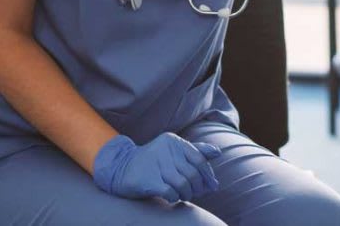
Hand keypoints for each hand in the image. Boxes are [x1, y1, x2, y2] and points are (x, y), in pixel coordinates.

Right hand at [92, 133, 219, 202]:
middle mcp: (165, 150)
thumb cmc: (153, 162)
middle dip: (198, 186)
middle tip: (197, 193)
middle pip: (192, 173)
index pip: (199, 159)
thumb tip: (218, 153)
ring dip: (187, 193)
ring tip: (185, 196)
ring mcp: (156, 164)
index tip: (211, 185)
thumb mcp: (173, 152)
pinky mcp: (148, 180)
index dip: (208, 174)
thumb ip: (195, 151)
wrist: (120, 168)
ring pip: (183, 183)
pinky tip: (173, 197)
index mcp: (173, 141)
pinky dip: (175, 197)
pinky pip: (170, 192)